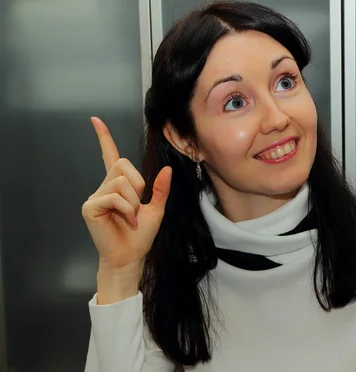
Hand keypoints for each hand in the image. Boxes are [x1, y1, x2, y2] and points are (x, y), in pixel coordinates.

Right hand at [82, 117, 171, 302]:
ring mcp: (95, 196)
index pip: (110, 156)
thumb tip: (167, 169)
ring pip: (121, 181)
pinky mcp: (90, 206)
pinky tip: (125, 221)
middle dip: (138, 186)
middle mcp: (105, 187)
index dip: (104, 138)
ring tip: (130, 217)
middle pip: (124, 165)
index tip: (95, 120)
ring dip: (133, 201)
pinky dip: (126, 209)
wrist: (131, 256)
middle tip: (136, 208)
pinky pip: (114, 196)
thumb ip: (161, 189)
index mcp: (119, 185)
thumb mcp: (157, 209)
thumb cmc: (140, 236)